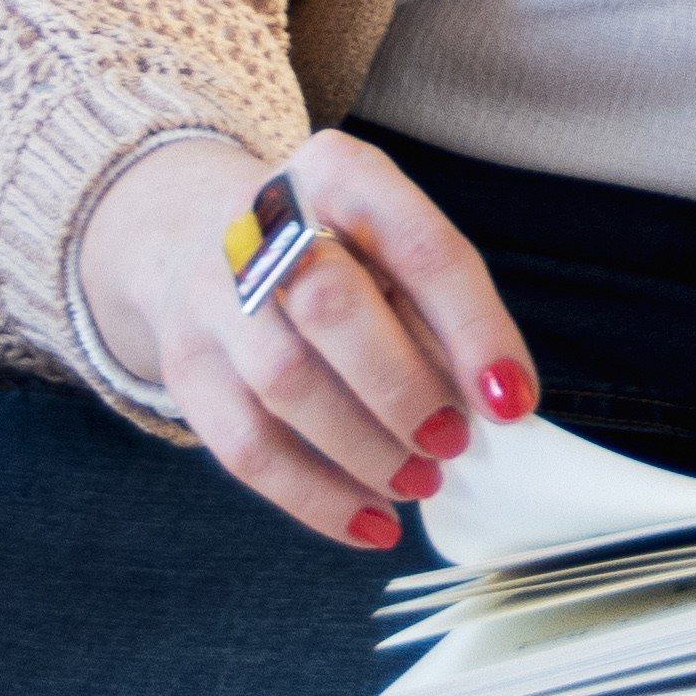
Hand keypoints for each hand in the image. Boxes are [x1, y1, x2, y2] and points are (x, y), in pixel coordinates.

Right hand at [78, 129, 536, 551]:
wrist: (194, 237)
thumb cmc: (331, 252)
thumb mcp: (388, 248)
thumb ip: (438, 315)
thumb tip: (491, 406)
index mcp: (340, 173)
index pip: (419, 247)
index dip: (474, 330)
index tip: (511, 401)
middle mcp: (263, 221)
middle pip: (332, 306)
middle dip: (405, 389)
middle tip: (452, 442)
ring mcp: (210, 293)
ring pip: (285, 382)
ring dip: (365, 450)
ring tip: (418, 482)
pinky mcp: (184, 364)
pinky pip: (245, 448)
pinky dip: (315, 498)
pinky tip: (370, 522)